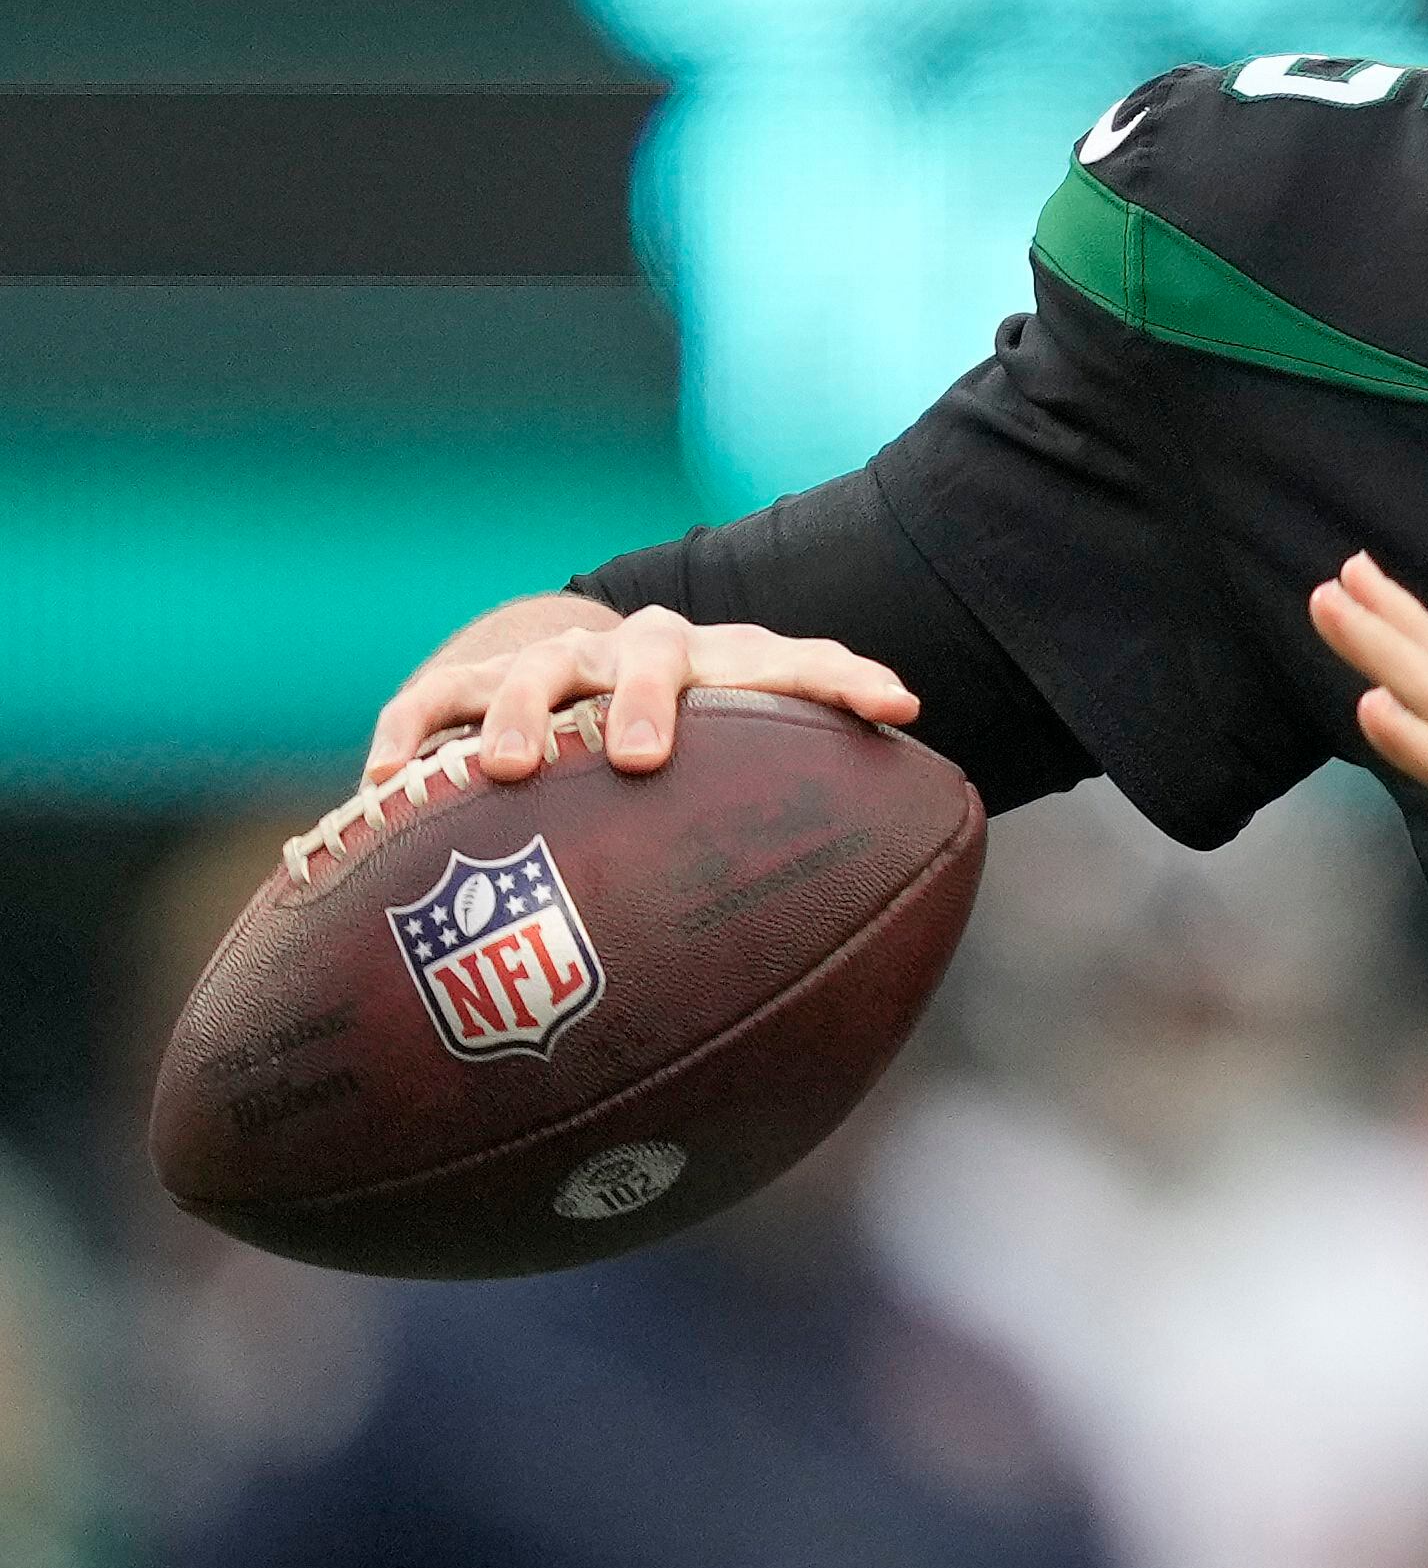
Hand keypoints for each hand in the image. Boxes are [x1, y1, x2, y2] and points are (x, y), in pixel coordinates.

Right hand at [365, 602, 919, 783]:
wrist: (590, 674)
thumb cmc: (691, 750)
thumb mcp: (745, 769)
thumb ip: (804, 820)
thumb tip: (904, 914)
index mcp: (724, 667)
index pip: (796, 660)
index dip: (845, 679)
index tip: (894, 706)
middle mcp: (640, 652)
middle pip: (651, 654)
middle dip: (643, 699)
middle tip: (640, 760)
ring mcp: (555, 661)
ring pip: (532, 668)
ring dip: (520, 714)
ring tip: (503, 772)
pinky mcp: (473, 685)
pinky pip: (431, 701)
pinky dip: (409, 736)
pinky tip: (382, 793)